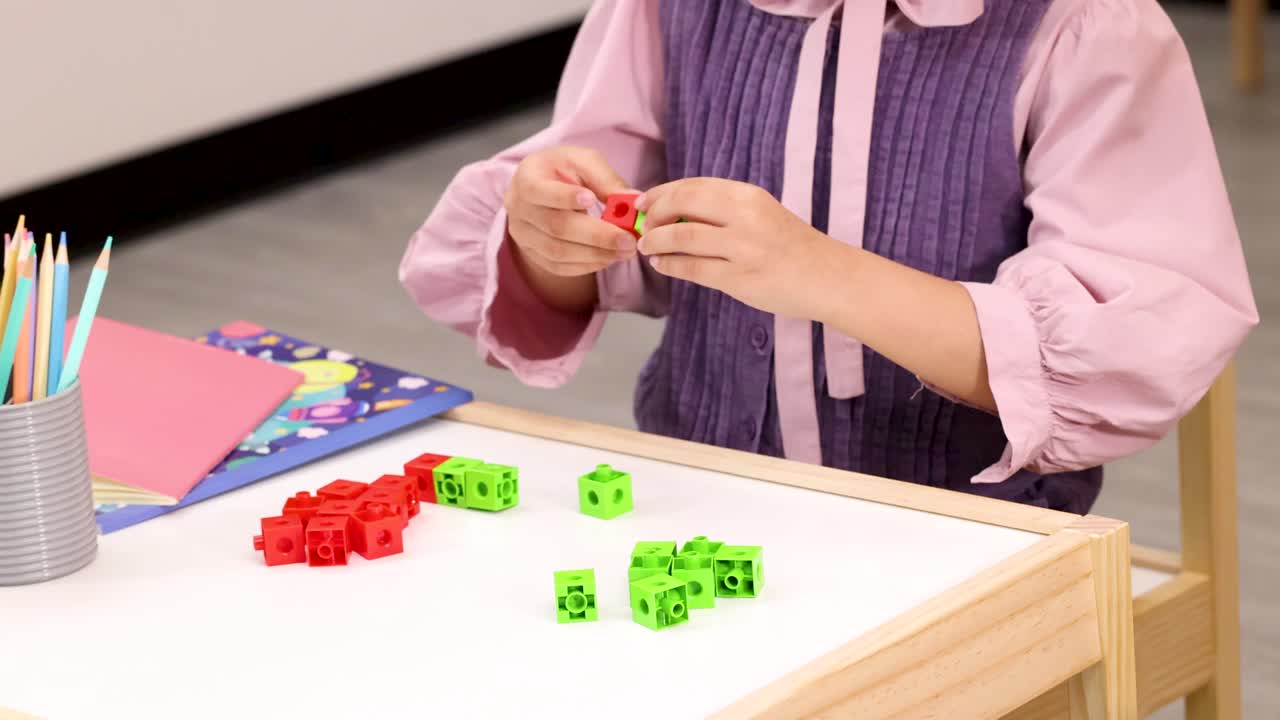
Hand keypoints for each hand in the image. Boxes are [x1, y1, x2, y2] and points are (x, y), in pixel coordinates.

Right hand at [504, 146, 637, 277]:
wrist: (543, 190)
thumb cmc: (564, 171)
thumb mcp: (583, 162)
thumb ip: (605, 179)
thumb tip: (632, 199)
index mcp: (526, 179)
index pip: (540, 191)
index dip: (564, 197)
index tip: (592, 199)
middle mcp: (518, 209)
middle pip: (556, 227)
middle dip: (596, 235)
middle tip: (628, 239)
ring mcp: (523, 236)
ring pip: (558, 252)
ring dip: (596, 254)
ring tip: (625, 250)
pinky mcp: (533, 255)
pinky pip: (560, 267)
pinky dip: (587, 265)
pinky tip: (609, 258)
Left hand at [635, 178, 849, 320]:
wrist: (827, 276)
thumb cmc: (789, 245)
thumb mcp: (760, 213)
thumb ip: (722, 210)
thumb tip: (672, 211)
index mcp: (748, 195)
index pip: (693, 186)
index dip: (661, 192)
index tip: (643, 201)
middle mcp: (744, 216)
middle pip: (682, 204)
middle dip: (653, 214)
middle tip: (642, 225)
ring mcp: (742, 248)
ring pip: (681, 237)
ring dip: (655, 241)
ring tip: (647, 246)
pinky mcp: (739, 278)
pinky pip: (692, 269)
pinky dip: (670, 265)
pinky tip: (662, 265)